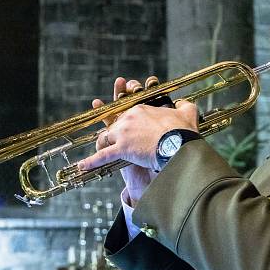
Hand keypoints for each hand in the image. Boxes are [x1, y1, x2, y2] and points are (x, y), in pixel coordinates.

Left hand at [82, 76, 197, 205]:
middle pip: (114, 125)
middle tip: (119, 140)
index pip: (128, 113)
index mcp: (140, 109)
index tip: (132, 127)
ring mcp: (123, 133)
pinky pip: (103, 155)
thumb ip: (184, 106)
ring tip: (102, 151)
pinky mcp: (122, 149)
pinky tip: (82, 165)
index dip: (129, 121)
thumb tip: (183, 103)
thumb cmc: (183, 130)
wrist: (178, 145)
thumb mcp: (187, 112)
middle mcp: (128, 119)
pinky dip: (92, 161)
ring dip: (104, 145)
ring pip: (107, 138)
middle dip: (115, 133)